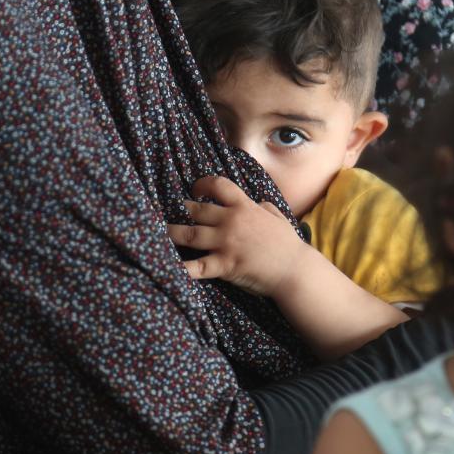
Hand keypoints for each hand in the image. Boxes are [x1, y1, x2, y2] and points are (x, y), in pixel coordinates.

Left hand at [166, 175, 308, 296]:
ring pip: (190, 234)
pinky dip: (182, 267)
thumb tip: (257, 202)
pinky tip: (168, 267)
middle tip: (170, 212)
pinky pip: (198, 266)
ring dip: (172, 232)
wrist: (294, 270)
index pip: (219, 186)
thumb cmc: (287, 245)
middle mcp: (232, 221)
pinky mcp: (225, 264)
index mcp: (245, 206)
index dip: (202, 184)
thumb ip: (265, 207)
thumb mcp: (278, 218)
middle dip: (182, 210)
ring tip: (159, 233)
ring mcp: (227, 242)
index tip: (194, 190)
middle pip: (197, 210)